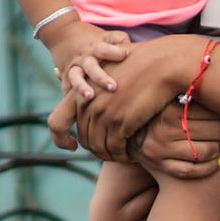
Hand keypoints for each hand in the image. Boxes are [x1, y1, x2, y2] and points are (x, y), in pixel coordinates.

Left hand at [74, 36, 200, 158]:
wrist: (161, 64)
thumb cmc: (139, 64)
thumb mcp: (106, 70)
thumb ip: (91, 84)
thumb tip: (75, 87)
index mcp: (79, 91)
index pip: (58, 122)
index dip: (62, 138)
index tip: (73, 146)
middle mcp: (87, 104)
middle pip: (84, 138)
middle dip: (96, 149)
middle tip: (110, 153)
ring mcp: (103, 114)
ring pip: (99, 147)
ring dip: (110, 155)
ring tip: (122, 156)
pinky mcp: (120, 123)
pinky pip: (116, 149)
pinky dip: (123, 156)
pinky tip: (132, 156)